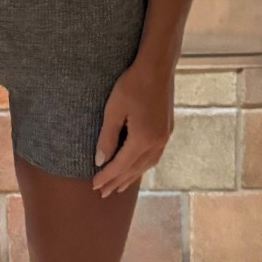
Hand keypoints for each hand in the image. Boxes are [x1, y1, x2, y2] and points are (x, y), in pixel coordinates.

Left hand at [91, 60, 175, 198]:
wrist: (157, 68)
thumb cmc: (132, 85)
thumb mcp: (113, 110)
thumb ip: (107, 138)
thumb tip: (100, 161)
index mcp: (143, 139)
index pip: (121, 165)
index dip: (107, 177)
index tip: (94, 186)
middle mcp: (156, 143)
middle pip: (134, 169)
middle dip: (117, 181)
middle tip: (103, 193)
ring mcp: (164, 137)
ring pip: (146, 165)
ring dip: (131, 176)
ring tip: (118, 185)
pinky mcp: (167, 130)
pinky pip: (153, 156)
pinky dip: (142, 166)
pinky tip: (136, 167)